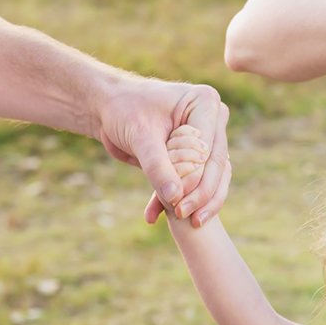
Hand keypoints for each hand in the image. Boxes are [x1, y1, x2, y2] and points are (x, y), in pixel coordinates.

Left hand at [92, 77, 230, 226]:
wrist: (108, 108)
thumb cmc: (123, 109)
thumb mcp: (140, 136)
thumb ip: (158, 166)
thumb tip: (175, 197)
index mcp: (206, 104)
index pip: (210, 150)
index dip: (199, 181)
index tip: (180, 205)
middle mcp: (214, 120)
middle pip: (217, 166)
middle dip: (202, 195)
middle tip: (184, 216)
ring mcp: (208, 137)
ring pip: (214, 177)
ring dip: (198, 201)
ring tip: (182, 220)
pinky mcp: (197, 154)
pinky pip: (198, 180)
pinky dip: (181, 198)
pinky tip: (159, 214)